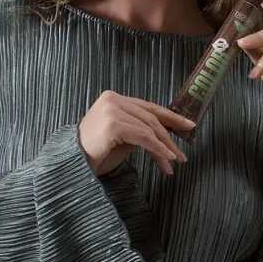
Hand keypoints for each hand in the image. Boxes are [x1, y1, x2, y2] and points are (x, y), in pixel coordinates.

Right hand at [78, 91, 192, 176]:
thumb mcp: (123, 138)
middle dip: (169, 137)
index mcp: (113, 98)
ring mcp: (112, 110)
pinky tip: (165, 159)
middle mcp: (112, 99)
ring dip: (164, 147)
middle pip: (150, 118)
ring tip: (174, 162)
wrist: (74, 163)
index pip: (148, 107)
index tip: (188, 125)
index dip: (171, 117)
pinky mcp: (113, 124)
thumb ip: (140, 130)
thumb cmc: (96, 153)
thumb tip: (165, 134)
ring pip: (149, 128)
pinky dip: (157, 149)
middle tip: (181, 154)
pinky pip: (143, 137)